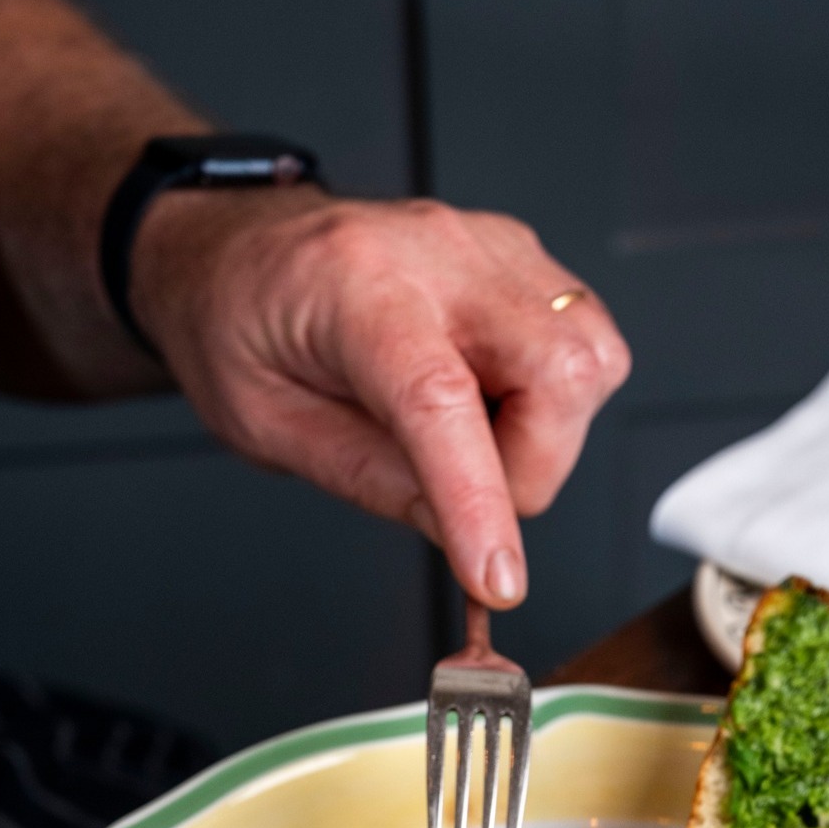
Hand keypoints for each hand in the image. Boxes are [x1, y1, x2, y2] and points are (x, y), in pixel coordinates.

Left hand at [130, 192, 631, 608]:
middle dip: (534, 464)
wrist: (237, 251)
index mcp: (355, 286)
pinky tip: (488, 400)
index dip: (480, 501)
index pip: (441, 400)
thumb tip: (459, 532)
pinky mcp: (521, 263)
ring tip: (470, 436)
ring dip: (547, 434)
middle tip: (465, 490)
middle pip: (560, 369)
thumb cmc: (238, 324)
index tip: (496, 578)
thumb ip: (371, 479)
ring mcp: (491, 249)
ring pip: (592, 359)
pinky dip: (550, 401)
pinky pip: (585, 343)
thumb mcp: (270, 427)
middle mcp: (436, 252)